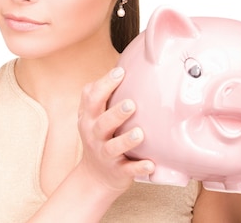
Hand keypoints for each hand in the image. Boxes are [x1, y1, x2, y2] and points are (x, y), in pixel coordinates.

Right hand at [76, 67, 154, 192]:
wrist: (94, 177)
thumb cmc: (100, 137)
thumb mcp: (93, 115)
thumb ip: (103, 94)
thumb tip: (124, 63)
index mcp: (89, 117)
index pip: (91, 98)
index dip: (105, 84)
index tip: (120, 72)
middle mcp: (95, 134)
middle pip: (102, 123)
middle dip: (116, 113)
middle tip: (131, 103)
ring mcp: (105, 154)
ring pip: (113, 147)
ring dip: (126, 140)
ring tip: (140, 133)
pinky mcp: (117, 171)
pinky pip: (128, 170)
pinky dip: (138, 168)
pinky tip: (150, 164)